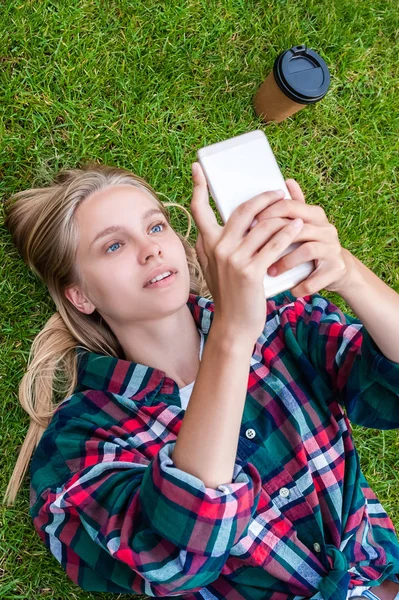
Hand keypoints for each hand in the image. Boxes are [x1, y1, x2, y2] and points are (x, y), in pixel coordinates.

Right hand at [190, 163, 305, 342]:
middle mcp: (217, 248)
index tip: (198, 169)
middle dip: (263, 197)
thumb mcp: (216, 266)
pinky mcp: (250, 272)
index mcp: (206, 244)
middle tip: (276, 191)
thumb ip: (219, 244)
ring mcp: (233, 260)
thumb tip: (237, 219)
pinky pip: (274, 245)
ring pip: (263, 226)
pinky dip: (288, 234)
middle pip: (242, 210)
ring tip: (294, 211)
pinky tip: (298, 228)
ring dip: (282, 215)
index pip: (199, 210)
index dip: (198, 187)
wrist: (234, 324)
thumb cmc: (230, 293)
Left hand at [254, 179, 353, 296]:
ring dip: (285, 262)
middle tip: (255, 250)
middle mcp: (327, 229)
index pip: (290, 207)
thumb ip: (294, 205)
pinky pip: (316, 278)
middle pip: (298, 227)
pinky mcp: (336, 269)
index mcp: (315, 215)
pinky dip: (302, 284)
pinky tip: (290, 289)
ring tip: (270, 271)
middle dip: (274, 239)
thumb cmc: (312, 246)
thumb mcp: (304, 225)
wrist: (338, 270)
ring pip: (306, 251)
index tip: (250, 225)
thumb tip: (287, 180)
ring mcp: (333, 249)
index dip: (269, 213)